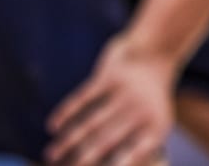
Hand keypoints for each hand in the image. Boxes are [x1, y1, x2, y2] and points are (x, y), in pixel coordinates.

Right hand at [45, 34, 177, 165]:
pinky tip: (52, 126)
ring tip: (51, 154)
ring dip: (68, 140)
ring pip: (90, 122)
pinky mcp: (110, 76)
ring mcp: (125, 93)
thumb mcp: (157, 122)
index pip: (132, 156)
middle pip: (105, 140)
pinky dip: (66, 113)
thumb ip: (142, 149)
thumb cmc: (150, 99)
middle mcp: (142, 111)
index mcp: (156, 128)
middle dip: (82, 158)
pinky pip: (83, 98)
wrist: (155, 53)